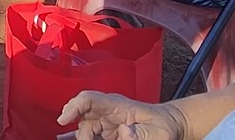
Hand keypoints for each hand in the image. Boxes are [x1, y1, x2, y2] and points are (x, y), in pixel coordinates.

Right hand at [57, 92, 185, 139]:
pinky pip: (90, 136)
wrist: (170, 125)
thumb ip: (140, 132)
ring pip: (85, 129)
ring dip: (81, 137)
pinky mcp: (107, 133)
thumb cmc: (164, 125)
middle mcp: (107, 111)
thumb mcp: (157, 131)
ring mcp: (106, 123)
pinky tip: (68, 139)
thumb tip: (123, 130)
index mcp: (117, 104)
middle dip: (78, 131)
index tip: (63, 119)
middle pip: (83, 117)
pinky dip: (81, 138)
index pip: (89, 99)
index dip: (73, 106)